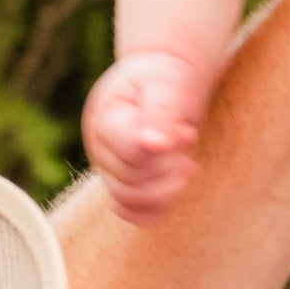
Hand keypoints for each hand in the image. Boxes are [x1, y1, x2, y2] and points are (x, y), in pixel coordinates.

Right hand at [81, 50, 210, 224]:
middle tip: (189, 140)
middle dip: (168, 166)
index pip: (129, 152)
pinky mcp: (121, 182)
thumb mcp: (167, 84)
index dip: (162, 150)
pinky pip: (129, 211)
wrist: (164, 78)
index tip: (186, 133)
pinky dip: (154, 208)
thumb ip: (160, 112)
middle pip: (130, 179)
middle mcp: (99, 146)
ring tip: (188, 165)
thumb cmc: (167, 77)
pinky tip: (175, 187)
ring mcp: (108, 167)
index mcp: (105, 118)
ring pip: (128, 200)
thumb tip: (154, 145)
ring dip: (166, 190)